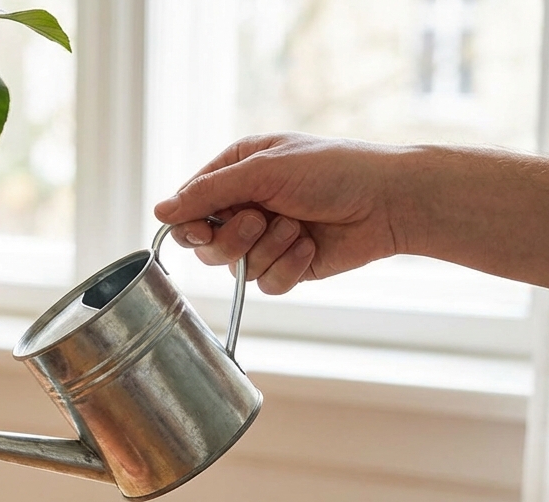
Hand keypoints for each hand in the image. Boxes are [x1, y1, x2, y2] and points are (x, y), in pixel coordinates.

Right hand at [153, 133, 406, 294]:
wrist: (388, 201)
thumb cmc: (332, 170)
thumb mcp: (264, 170)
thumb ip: (209, 192)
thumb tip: (159, 211)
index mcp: (235, 173)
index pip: (189, 206)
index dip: (191, 224)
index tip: (205, 228)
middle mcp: (245, 206)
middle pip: (205, 244)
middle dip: (233, 238)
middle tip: (260, 221)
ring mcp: (266, 239)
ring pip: (234, 268)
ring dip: (266, 250)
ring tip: (296, 229)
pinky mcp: (287, 266)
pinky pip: (265, 283)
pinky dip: (287, 267)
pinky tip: (310, 246)